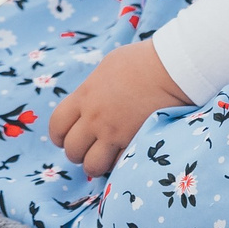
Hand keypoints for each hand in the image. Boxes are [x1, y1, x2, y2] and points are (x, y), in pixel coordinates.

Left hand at [49, 40, 190, 176]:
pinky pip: (118, 166)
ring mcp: (114, 133)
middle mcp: (94, 118)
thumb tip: (87, 99)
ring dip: (97, 164)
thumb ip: (93, 88)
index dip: (60, 136)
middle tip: (91, 148)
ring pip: (91, 165)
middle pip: (72, 150)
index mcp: (85, 96)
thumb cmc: (141, 61)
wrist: (171, 68)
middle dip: (79, 153)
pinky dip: (119, 166)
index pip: (57, 126)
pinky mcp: (134, 143)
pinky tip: (127, 156)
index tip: (68, 138)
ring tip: (107, 157)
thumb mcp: (107, 68)